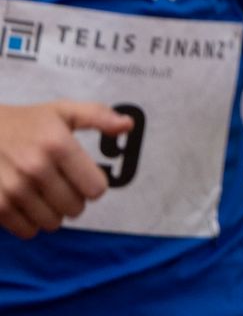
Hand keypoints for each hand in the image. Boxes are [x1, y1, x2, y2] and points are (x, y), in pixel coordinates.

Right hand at [0, 100, 132, 238]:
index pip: (96, 188)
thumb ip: (98, 116)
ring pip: (53, 223)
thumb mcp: (62, 111)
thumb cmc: (26, 123)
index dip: (94, 185)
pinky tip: (27, 204)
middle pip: (76, 208)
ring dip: (53, 213)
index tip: (84, 177)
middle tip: (63, 186)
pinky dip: (31, 223)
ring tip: (44, 195)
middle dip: (74, 200)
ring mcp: (14, 189)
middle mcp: (36, 169)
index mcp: (58, 145)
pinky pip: (27, 231)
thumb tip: (128, 124)